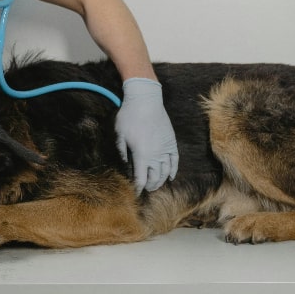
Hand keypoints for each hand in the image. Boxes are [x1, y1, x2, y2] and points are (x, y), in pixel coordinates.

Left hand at [115, 78, 178, 193]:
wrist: (145, 100)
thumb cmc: (129, 116)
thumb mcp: (119, 135)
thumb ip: (121, 152)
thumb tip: (125, 165)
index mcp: (141, 155)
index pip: (141, 179)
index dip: (138, 188)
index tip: (135, 193)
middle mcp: (156, 155)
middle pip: (155, 178)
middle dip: (149, 186)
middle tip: (144, 189)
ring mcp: (165, 149)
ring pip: (166, 172)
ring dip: (160, 181)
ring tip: (155, 185)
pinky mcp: (171, 142)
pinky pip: (175, 161)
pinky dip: (173, 171)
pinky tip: (170, 177)